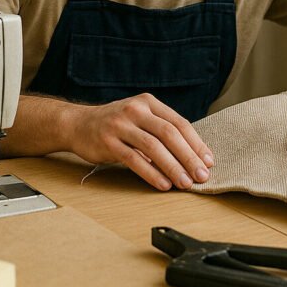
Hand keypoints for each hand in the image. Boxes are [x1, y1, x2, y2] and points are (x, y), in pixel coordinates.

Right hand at [65, 93, 213, 190]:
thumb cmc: (114, 125)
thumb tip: (192, 157)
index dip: (196, 143)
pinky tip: (163, 184)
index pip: (179, 123)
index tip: (209, 162)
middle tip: (201, 175)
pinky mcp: (108, 142)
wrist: (77, 124)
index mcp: (148, 102)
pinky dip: (151, 173)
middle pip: (169, 133)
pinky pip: (134, 159)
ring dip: (173, 167)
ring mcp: (120, 125)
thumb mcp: (139, 118)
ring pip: (153, 147)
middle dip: (189, 156)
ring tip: (185, 183)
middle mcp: (135, 110)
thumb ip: (160, 131)